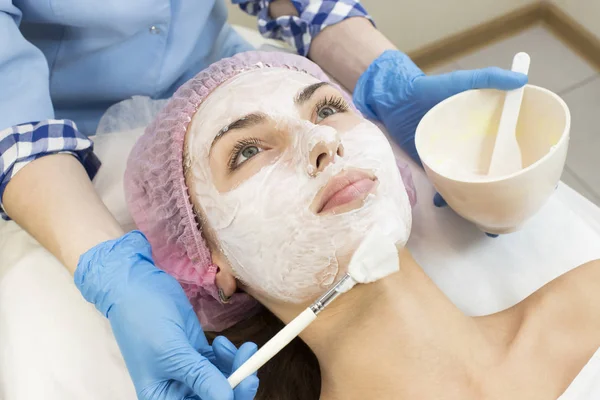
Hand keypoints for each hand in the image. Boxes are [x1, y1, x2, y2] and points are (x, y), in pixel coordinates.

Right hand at [75, 231, 258, 399]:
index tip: (246, 381)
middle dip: (237, 384)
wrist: (137, 287)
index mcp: (163, 399)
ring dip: (236, 367)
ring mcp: (188, 372)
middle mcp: (176, 390)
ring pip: (223, 381)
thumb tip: (226, 398)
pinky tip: (222, 342)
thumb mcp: (171, 352)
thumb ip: (199, 376)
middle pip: (216, 397)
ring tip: (238, 347)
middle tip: (250, 363)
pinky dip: (229, 356)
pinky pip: (221, 365)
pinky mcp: (197, 354)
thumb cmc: (144, 320)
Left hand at [353, 50, 526, 236]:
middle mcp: (469, 146)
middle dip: (501, 186)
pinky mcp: (431, 165)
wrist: (395, 100)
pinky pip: (442, 183)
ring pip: (468, 180)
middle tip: (512, 204)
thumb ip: (489, 78)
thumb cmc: (430, 88)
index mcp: (482, 128)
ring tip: (486, 212)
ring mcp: (451, 157)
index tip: (536, 178)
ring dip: (476, 195)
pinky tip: (451, 205)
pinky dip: (446, 195)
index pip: (507, 145)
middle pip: (491, 168)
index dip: (521, 161)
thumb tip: (521, 80)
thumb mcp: (462, 81)